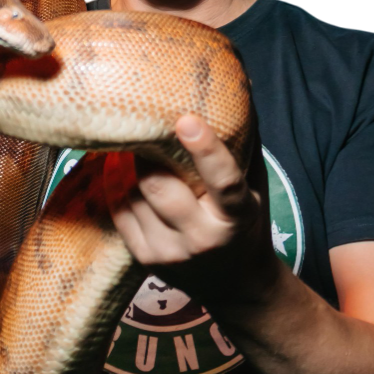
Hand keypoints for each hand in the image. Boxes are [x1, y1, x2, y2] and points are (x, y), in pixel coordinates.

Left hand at [103, 113, 280, 313]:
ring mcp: (171, 253)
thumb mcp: (256, 189)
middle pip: (160, 188)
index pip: (224, 182)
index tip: (187, 119)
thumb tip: (236, 89)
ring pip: (135, 197)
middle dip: (145, 155)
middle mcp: (202, 238)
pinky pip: (120, 212)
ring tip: (128, 146)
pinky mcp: (146, 260)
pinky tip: (120, 170)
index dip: (206, 150)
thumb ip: (243, 146)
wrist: (237, 285)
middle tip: (137, 126)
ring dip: (129, 168)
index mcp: (237, 216)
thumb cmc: (245, 223)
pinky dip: (117, 186)